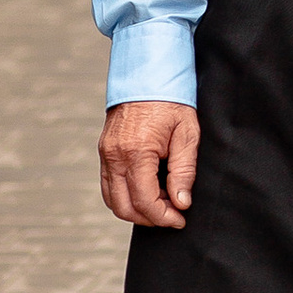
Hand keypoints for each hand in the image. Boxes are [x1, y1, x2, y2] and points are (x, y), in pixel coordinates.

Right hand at [100, 99, 198, 229]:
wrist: (148, 73)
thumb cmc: (171, 100)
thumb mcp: (187, 134)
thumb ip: (183, 171)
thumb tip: (181, 202)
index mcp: (136, 151)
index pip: (144, 200)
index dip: (163, 217)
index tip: (180, 219)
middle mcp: (115, 155)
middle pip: (124, 207)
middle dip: (149, 218)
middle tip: (172, 215)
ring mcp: (106, 153)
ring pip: (112, 199)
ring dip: (135, 210)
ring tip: (161, 204)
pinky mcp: (104, 150)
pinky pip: (108, 184)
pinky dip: (124, 196)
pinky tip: (146, 191)